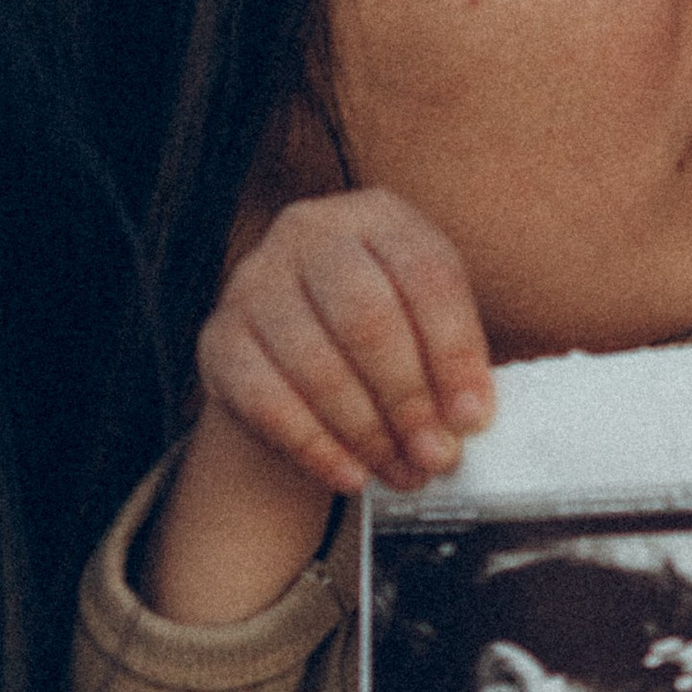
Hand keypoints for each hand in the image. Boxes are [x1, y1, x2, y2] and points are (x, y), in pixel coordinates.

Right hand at [199, 189, 491, 498]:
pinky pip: (267, 400)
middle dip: (408, 398)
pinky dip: (316, 447)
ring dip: (367, 433)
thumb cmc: (383, 338)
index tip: (473, 417)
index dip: (455, 353)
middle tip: (436, 454)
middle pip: (367, 317)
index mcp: (380, 218)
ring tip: (403, 471)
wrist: (295, 358)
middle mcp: (311, 233)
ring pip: (317, 365)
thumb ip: (452, 364)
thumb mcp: (427, 326)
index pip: (426, 276)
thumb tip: (467, 421)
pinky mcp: (218, 336)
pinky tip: (351, 474)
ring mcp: (255, 280)